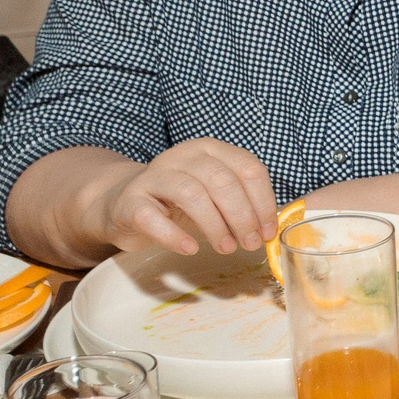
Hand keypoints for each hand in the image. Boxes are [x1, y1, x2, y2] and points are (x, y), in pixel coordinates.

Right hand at [88, 140, 279, 256]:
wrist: (126, 203)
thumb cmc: (180, 202)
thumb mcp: (216, 197)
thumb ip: (243, 206)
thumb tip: (272, 229)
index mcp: (211, 150)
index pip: (248, 168)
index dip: (263, 201)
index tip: (268, 231)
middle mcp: (183, 156)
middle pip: (222, 181)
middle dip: (242, 216)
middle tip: (250, 243)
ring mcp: (154, 175)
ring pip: (191, 194)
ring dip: (215, 225)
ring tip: (226, 248)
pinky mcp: (131, 199)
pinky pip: (152, 217)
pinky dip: (174, 236)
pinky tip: (191, 248)